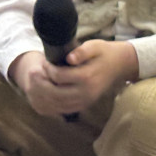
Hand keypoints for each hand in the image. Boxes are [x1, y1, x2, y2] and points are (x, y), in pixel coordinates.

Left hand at [9, 41, 137, 116]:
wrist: (121, 64)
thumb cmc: (106, 52)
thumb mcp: (95, 45)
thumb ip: (82, 51)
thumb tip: (69, 58)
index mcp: (88, 76)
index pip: (58, 76)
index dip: (48, 68)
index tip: (45, 62)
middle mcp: (86, 92)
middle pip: (55, 94)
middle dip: (41, 84)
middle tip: (35, 73)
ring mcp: (86, 101)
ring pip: (57, 104)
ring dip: (43, 95)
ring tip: (37, 84)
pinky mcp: (85, 105)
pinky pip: (63, 109)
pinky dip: (51, 104)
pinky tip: (47, 94)